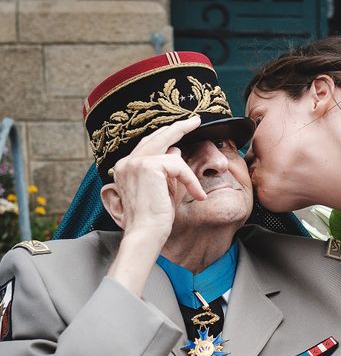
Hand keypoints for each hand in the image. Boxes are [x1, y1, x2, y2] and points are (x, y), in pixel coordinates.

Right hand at [104, 116, 205, 295]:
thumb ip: (166, 171)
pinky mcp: (148, 167)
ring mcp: (135, 163)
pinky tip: (197, 194)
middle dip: (178, 127)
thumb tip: (175, 151)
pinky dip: (190, 179)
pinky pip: (178, 165)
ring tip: (199, 178)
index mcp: (126, 167)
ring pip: (169, 148)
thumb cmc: (154, 219)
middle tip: (195, 120)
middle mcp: (127, 162)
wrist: (145, 235)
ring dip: (187, 164)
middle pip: (156, 137)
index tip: (183, 129)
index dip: (166, 136)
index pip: (149, 145)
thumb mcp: (162, 190)